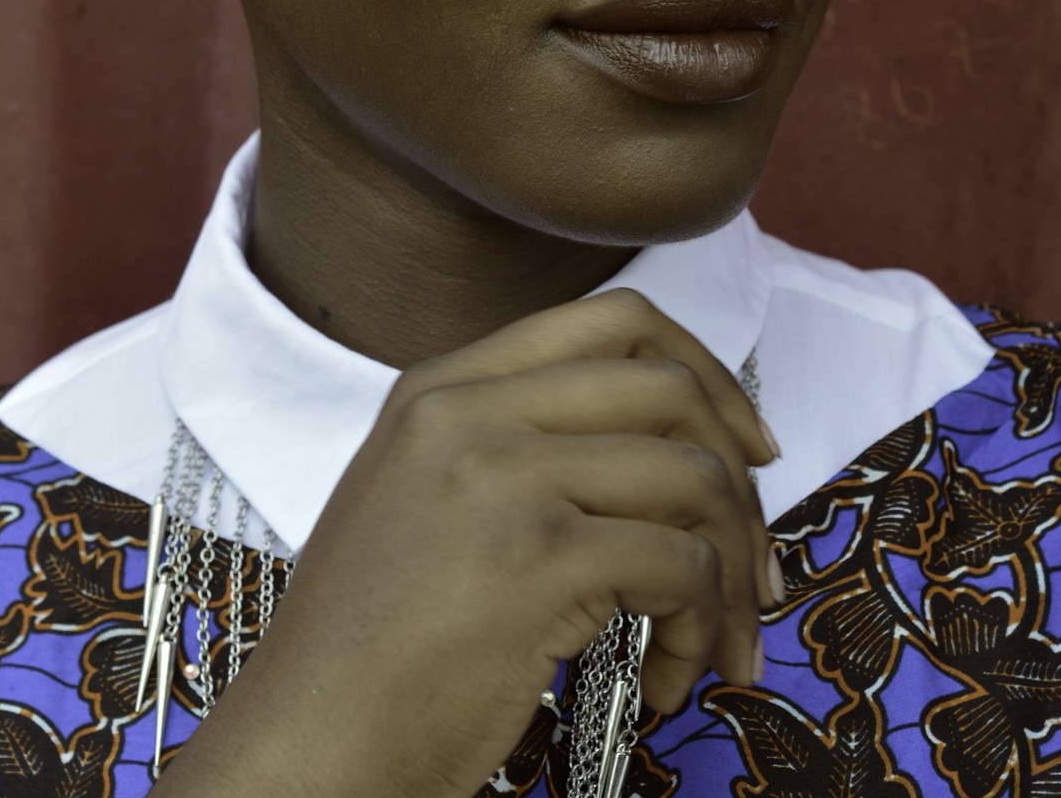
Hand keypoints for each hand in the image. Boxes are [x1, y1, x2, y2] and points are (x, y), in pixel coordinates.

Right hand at [154, 288, 778, 797]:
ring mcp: (504, 477)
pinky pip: (681, 564)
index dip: (702, 370)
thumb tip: (660, 450)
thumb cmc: (367, 644)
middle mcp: (471, 410)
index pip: (611, 319)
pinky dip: (700, 628)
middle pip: (669, 386)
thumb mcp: (418, 496)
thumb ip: (510, 445)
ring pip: (692, 475)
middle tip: (754, 562)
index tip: (743, 443)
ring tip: (713, 641)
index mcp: (441, 385)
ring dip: (732, 571)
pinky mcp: (538, 559)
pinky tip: (664, 682)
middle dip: (739, 477)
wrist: (305, 740)